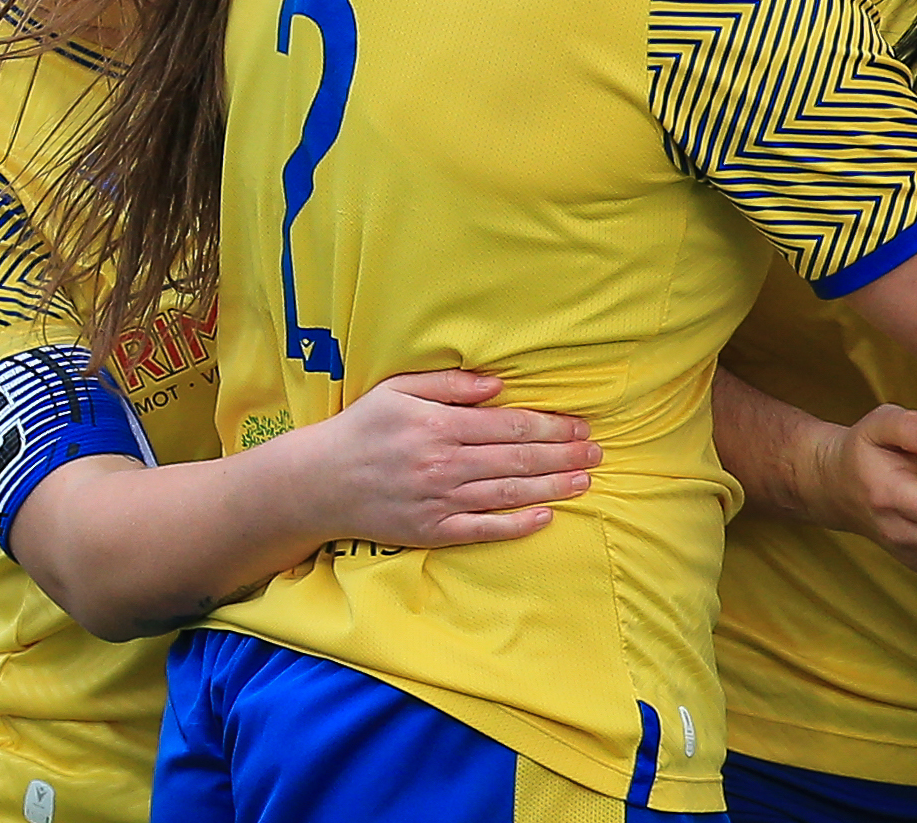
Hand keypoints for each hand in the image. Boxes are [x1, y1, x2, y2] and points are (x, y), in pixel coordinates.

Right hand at [301, 371, 600, 547]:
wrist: (319, 482)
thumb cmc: (363, 428)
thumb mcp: (399, 390)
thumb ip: (450, 384)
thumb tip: (499, 385)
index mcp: (439, 424)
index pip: (510, 425)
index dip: (551, 426)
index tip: (581, 426)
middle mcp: (443, 463)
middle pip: (517, 460)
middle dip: (563, 455)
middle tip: (598, 453)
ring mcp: (439, 500)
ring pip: (508, 494)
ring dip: (552, 487)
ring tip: (586, 481)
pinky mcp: (431, 531)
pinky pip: (482, 529)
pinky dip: (516, 525)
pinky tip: (546, 516)